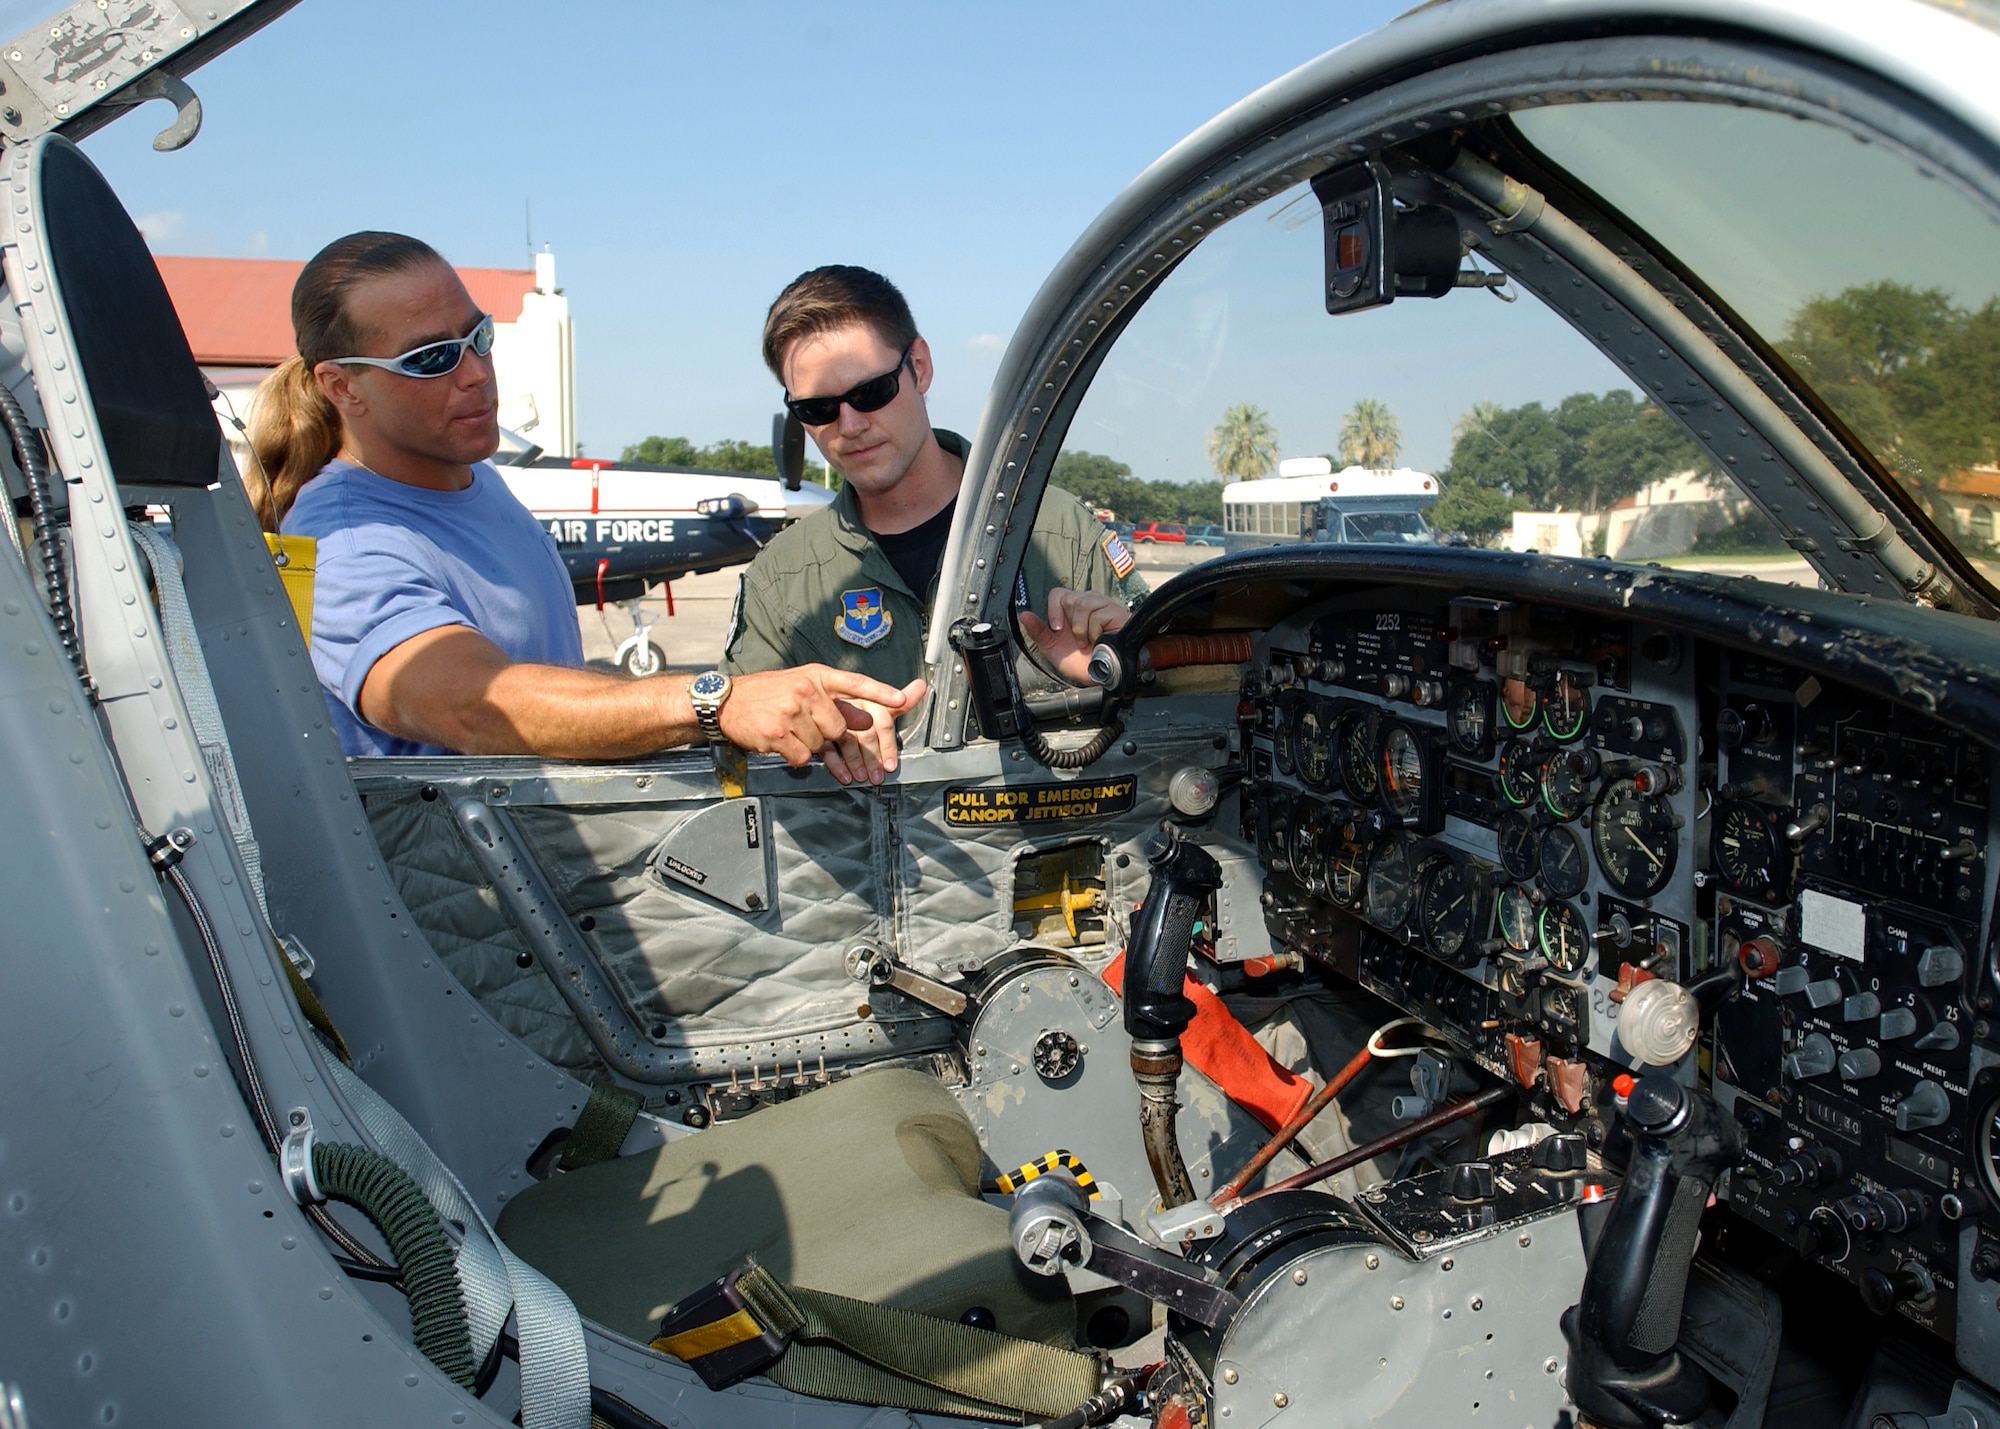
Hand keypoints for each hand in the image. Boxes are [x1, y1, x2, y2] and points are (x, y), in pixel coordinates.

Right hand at [718, 666, 925, 784]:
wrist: (728, 702)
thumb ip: (835, 702)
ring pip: (820, 744)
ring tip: (789, 730)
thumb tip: (866, 720)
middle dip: (826, 734)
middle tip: (805, 726)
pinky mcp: (778, 733)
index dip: (879, 692)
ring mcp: (791, 712)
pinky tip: (780, 741)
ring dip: (808, 745)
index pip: (855, 683)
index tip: (901, 699)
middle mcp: (806, 690)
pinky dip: (794, 756)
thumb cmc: (768, 694)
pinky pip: (802, 757)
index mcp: (816, 676)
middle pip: (839, 727)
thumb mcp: (803, 687)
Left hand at [1017, 587, 1128, 682]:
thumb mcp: (1054, 648)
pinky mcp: (1115, 612)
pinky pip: (1098, 615)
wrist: (1100, 678)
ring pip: (1083, 603)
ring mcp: (1103, 606)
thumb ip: (1038, 632)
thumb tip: (1024, 615)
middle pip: (1069, 598)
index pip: (1057, 593)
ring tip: (1089, 641)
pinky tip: (1101, 639)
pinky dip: (1095, 632)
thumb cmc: (1081, 662)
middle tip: (1078, 640)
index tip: (1057, 629)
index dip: (1053, 609)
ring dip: (1082, 630)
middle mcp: (1088, 603)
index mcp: (1072, 610)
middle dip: (1070, 625)